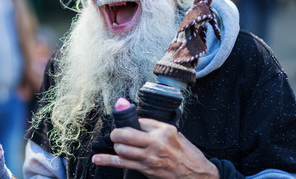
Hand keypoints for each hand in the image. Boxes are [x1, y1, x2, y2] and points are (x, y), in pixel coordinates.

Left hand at [92, 118, 218, 178]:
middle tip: (116, 134)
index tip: (127, 123)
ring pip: (122, 149)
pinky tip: (97, 158)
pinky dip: (107, 160)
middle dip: (117, 133)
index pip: (139, 121)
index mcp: (164, 130)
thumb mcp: (175, 135)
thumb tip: (138, 122)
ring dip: (117, 147)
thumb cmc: (187, 154)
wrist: (197, 175)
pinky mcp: (146, 169)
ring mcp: (150, 157)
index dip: (131, 122)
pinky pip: (122, 163)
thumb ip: (156, 128)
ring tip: (119, 146)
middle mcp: (156, 142)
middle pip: (126, 133)